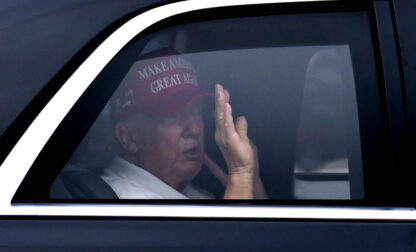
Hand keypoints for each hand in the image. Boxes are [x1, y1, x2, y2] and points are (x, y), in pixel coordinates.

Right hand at [214, 84, 256, 198]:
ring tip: (221, 92)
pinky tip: (227, 107)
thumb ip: (241, 128)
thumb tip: (241, 118)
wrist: (242, 171)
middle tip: (219, 86)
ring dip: (221, 104)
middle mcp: (221, 133)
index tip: (223, 91)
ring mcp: (224, 136)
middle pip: (219, 113)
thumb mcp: (243, 139)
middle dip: (219, 99)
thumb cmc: (242, 158)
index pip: (222, 114)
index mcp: (223, 133)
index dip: (223, 102)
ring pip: (222, 117)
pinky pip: (227, 126)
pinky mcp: (230, 140)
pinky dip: (227, 116)